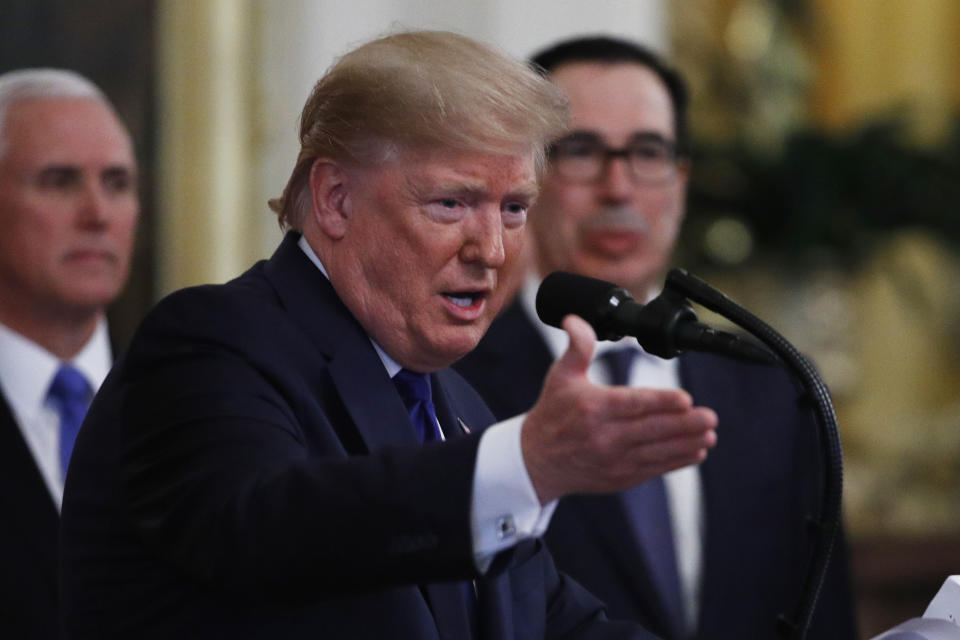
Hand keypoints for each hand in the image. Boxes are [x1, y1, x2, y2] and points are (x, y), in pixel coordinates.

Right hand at [521, 315, 717, 503]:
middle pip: (651, 430)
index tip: (686, 399)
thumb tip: (575, 320)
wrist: (536, 460)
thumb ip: (577, 346)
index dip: (661, 402)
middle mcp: (604, 436)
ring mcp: (613, 460)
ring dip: (686, 444)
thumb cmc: (553, 412)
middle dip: (684, 425)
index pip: (633, 404)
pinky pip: (653, 469)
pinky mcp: (619, 477)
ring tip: (709, 435)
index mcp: (592, 407)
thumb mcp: (560, 375)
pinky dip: (676, 462)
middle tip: (709, 417)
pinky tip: (695, 452)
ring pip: (656, 452)